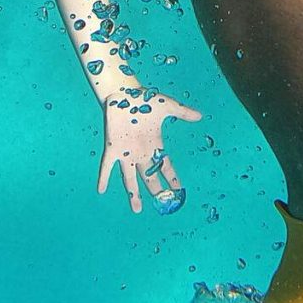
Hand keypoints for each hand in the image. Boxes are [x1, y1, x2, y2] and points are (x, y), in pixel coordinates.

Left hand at [98, 92, 203, 214]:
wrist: (124, 92)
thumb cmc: (145, 99)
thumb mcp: (168, 106)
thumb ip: (183, 112)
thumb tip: (200, 116)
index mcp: (154, 145)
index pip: (165, 166)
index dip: (172, 178)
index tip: (178, 191)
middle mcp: (140, 153)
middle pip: (150, 177)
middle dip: (156, 191)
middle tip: (163, 205)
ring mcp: (126, 152)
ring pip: (130, 178)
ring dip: (133, 193)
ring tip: (137, 209)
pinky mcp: (113, 147)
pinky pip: (107, 165)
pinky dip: (104, 177)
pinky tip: (101, 189)